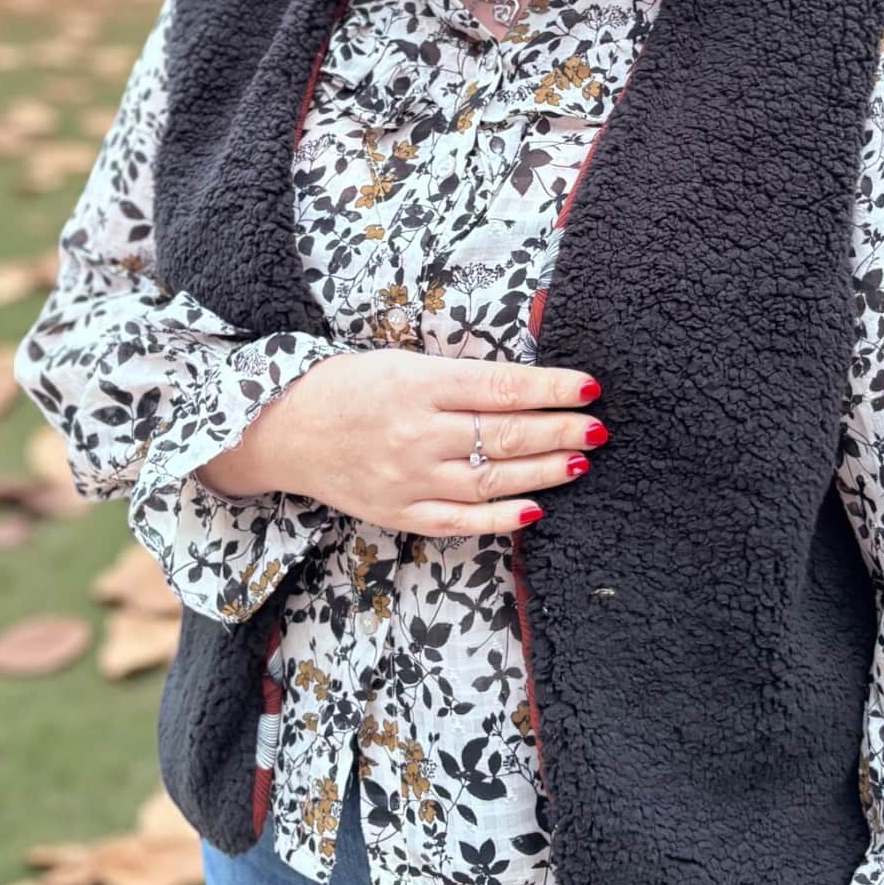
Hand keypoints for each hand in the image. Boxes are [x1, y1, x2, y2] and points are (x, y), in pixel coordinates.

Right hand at [204, 348, 605, 537]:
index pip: (501, 387)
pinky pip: (460, 521)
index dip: (551, 388)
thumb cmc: (350, 386)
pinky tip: (535, 508)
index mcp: (419, 385)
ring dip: (544, 470)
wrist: (284, 430)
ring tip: (581, 460)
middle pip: (505, 434)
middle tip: (598, 427)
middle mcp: (417, 433)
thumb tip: (528, 387)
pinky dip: (501, 518)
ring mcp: (410, 478)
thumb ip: (459, 378)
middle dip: (560, 430)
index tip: (591, 387)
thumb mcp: (402, 362)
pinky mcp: (401, 513)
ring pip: (492, 479)